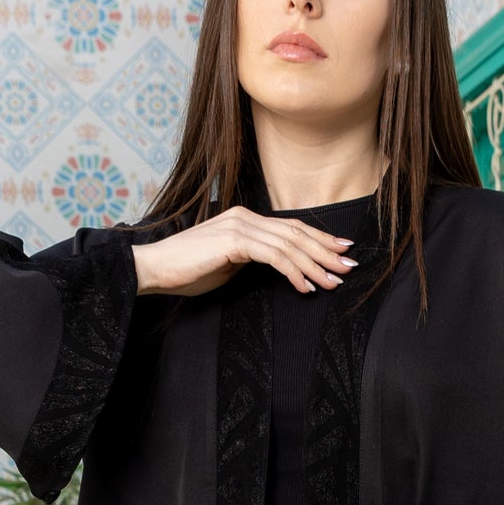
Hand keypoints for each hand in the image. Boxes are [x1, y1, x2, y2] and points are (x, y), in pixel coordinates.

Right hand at [131, 205, 356, 298]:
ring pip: (290, 245)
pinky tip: (305, 287)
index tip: (340, 250)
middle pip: (297, 233)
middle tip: (349, 266)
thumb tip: (276, 267)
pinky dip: (293, 273)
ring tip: (334, 282)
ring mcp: (241, 226)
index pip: (291, 228)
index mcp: (246, 219)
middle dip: (326, 251)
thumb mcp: (227, 264)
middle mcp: (246, 216)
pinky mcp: (234, 241)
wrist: (154, 268)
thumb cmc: (187, 271)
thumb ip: (251, 259)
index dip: (319, 239)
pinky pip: (274, 257)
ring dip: (315, 265)